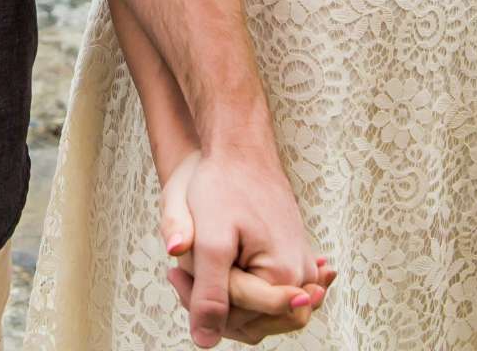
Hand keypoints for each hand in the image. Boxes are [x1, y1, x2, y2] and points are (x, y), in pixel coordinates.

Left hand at [157, 151, 336, 342]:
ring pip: (258, 303)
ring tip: (194, 259)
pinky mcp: (292, 251)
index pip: (239, 321)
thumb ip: (209, 294)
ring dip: (225, 291)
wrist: (240, 145)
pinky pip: (268, 285)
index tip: (176, 273)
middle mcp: (300, 274)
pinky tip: (221, 268)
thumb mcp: (210, 241)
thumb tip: (204, 341)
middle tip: (180, 270)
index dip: (201, 305)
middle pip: (253, 318)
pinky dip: (242, 281)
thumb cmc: (222, 185)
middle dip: (214, 300)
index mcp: (283, 276)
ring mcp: (300, 262)